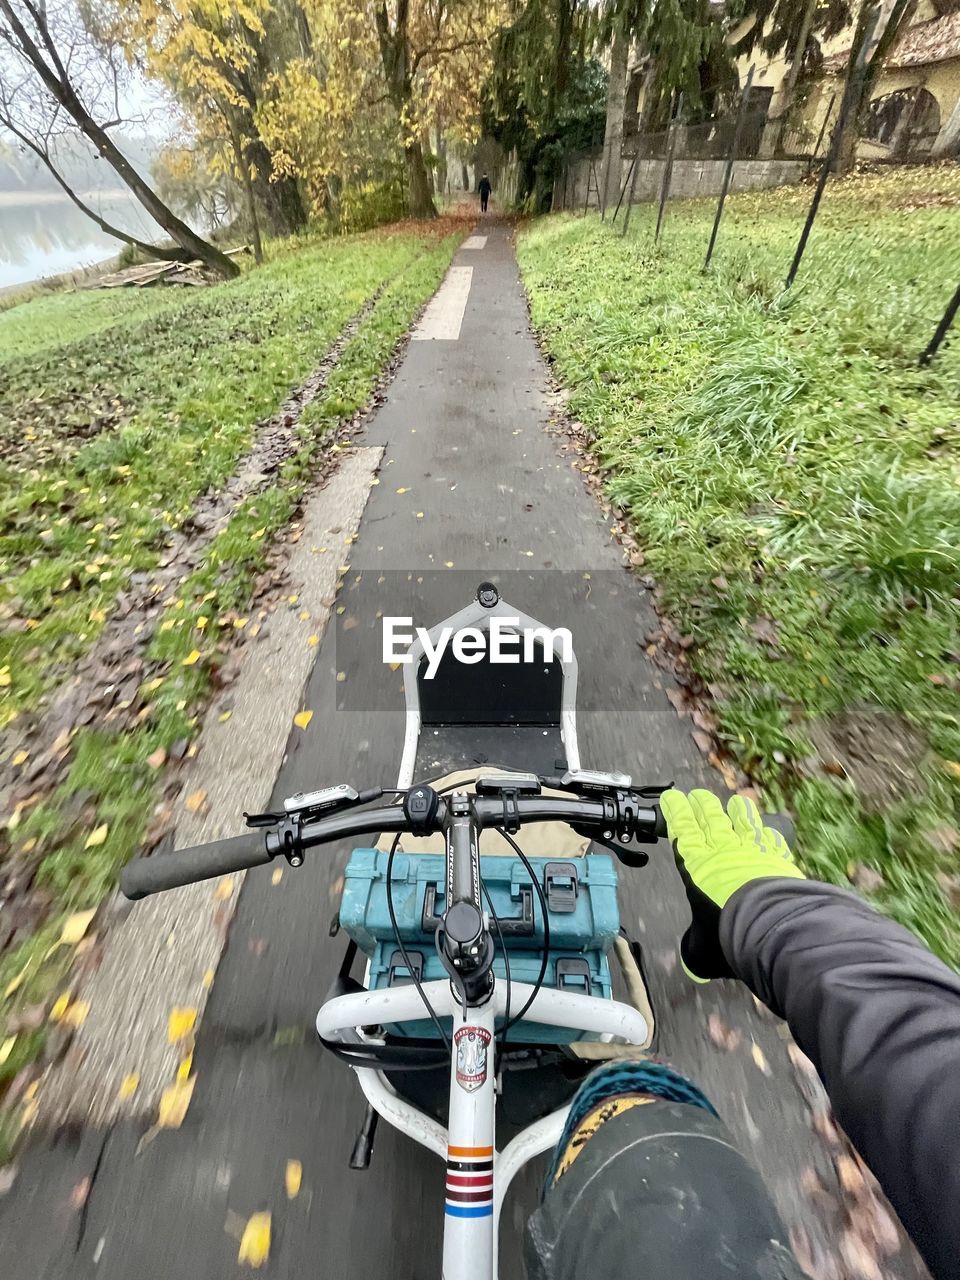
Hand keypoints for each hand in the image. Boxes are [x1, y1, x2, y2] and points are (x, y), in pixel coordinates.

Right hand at [659, 789, 804, 980]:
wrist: (772, 927)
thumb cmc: (728, 935)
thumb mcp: (701, 951)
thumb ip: (695, 949)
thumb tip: (694, 962)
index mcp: (696, 866)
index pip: (682, 830)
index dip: (676, 812)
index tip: (673, 798)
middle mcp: (722, 852)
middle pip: (710, 818)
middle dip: (701, 805)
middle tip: (696, 796)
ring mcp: (753, 851)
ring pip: (742, 821)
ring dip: (737, 811)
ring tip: (735, 802)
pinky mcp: (779, 859)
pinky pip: (771, 839)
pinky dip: (768, 833)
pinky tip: (769, 829)